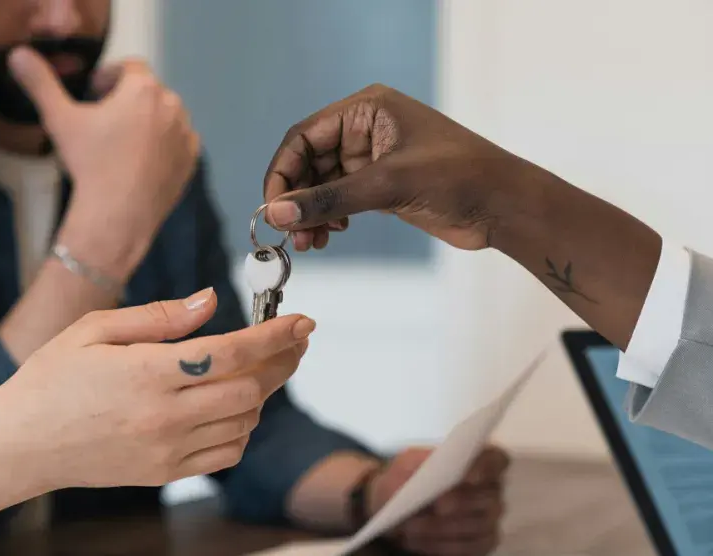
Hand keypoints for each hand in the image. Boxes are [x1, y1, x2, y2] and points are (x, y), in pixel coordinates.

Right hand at [0, 288, 313, 490]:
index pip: (232, 352)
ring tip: (261, 367)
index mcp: (147, 373)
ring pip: (244, 422)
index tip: (303, 321)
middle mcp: (164, 415)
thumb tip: (211, 300)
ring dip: (262, 392)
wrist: (20, 444)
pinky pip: (226, 452)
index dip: (275, 336)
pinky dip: (242, 427)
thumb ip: (159, 316)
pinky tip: (234, 405)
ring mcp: (167, 449)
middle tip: (293, 340)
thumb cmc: (51, 379)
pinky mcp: (165, 472)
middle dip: (282, 361)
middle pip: (250, 390)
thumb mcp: (95, 329)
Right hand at [9, 48, 200, 277]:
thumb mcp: (59, 120)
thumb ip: (40, 83)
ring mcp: (185, 134)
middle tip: (103, 124)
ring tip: (121, 144)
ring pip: (165, 116)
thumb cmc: (89, 163)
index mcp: (143, 89)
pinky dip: (162, 145)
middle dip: (127, 100)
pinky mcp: (191, 160)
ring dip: (147, 121)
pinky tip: (140, 162)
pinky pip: (178, 142)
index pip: (130, 67)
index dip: (110, 78)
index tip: (93, 96)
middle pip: (148, 92)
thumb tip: (17, 54)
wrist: (118, 216)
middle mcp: (172, 105)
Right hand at [262, 83, 538, 252]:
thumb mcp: (387, 185)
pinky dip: (328, 218)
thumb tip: (278, 212)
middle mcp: (364, 129)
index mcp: (366, 109)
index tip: (272, 206)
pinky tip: (330, 235)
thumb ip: (329, 199)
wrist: (503, 206)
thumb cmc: (457, 178)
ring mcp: (372, 158)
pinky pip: (340, 199)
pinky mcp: (381, 185)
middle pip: (309, 162)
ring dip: (310, 213)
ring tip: (310, 242)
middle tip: (291, 233)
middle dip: (297, 198)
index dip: (284, 172)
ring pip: (322, 184)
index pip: (304, 136)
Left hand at [371, 446, 508, 555]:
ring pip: (477, 526)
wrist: (397, 506)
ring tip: (411, 527)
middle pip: (490, 497)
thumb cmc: (408, 478)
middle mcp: (491, 490)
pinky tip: (415, 541)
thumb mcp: (407, 463)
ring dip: (442, 528)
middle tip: (438, 507)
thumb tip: (433, 469)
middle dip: (463, 502)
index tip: (468, 477)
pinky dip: (439, 545)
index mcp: (477, 462)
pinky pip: (467, 548)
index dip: (486, 467)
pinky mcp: (481, 543)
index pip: (495, 460)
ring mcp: (489, 519)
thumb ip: (419, 461)